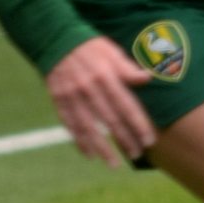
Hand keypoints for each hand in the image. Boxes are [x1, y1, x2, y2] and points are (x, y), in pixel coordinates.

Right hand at [45, 37, 157, 167]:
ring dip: (102, 148)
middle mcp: (89, 88)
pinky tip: (89, 155)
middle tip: (136, 154)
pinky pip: (69, 125)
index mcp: (105, 76)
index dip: (138, 124)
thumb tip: (147, 79)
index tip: (149, 141)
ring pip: (89, 128)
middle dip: (124, 139)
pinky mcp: (58, 100)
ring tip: (113, 164)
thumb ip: (128, 69)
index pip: (126, 105)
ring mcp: (72, 96)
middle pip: (110, 120)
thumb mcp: (111, 51)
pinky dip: (79, 141)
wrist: (54, 38)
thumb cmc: (89, 46)